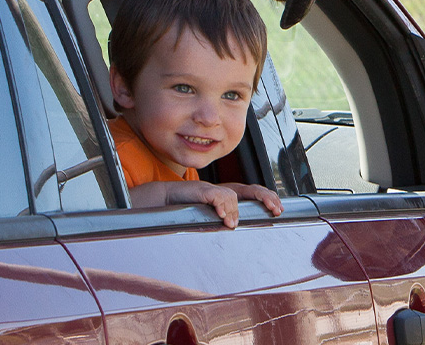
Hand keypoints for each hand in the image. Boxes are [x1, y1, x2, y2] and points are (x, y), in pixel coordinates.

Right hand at [127, 179, 283, 227]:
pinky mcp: (188, 192)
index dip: (264, 198)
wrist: (146, 206)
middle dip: (263, 196)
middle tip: (275, 209)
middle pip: (245, 189)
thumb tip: (234, 235)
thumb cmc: (174, 217)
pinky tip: (221, 216)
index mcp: (218, 199)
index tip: (278, 210)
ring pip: (228, 193)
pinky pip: (208, 193)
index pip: (247, 193)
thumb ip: (216, 226)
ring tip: (230, 223)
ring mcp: (202, 192)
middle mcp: (214, 192)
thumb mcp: (200, 224)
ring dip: (234, 208)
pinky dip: (218, 202)